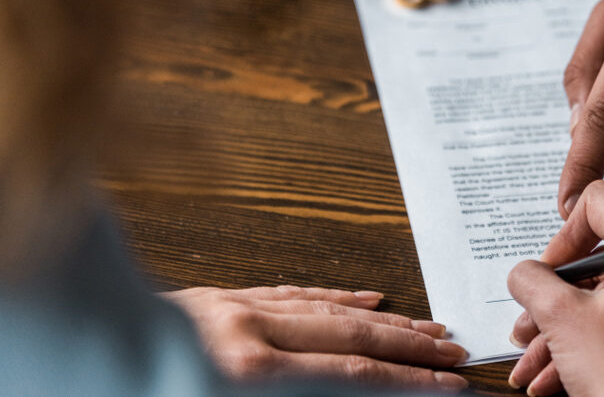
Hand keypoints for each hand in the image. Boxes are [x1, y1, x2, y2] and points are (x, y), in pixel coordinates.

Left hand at [162, 285, 467, 390]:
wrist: (72, 362)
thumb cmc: (138, 392)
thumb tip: (355, 388)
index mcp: (245, 371)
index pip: (351, 373)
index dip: (407, 382)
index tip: (447, 388)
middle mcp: (248, 331)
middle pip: (352, 333)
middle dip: (411, 346)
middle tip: (456, 355)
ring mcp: (236, 308)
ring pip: (330, 307)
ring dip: (387, 319)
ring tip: (430, 329)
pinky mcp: (223, 298)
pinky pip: (293, 291)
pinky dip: (337, 295)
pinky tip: (369, 297)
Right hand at [507, 181, 603, 395]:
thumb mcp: (563, 319)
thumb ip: (533, 280)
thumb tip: (525, 272)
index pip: (600, 204)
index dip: (562, 237)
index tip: (546, 273)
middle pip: (597, 260)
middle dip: (552, 299)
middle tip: (528, 323)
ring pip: (603, 300)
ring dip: (558, 330)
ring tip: (530, 362)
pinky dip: (584, 345)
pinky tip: (550, 376)